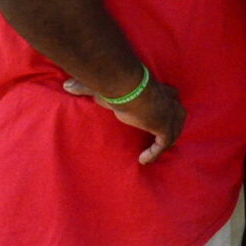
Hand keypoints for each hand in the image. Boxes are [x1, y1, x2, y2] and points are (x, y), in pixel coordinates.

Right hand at [65, 74, 185, 163]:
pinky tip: (143, 160)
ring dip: (166, 140)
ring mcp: (170, 116)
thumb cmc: (118, 86)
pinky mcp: (165, 129)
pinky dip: (154, 153)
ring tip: (154, 151)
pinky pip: (163, 145)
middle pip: (178, 113)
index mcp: (158, 89)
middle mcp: (169, 101)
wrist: (128, 89)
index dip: (166, 106)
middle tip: (162, 137)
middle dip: (173, 124)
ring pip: (175, 130)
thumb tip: (66, 85)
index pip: (170, 96)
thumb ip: (86, 87)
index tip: (157, 117)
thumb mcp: (103, 88)